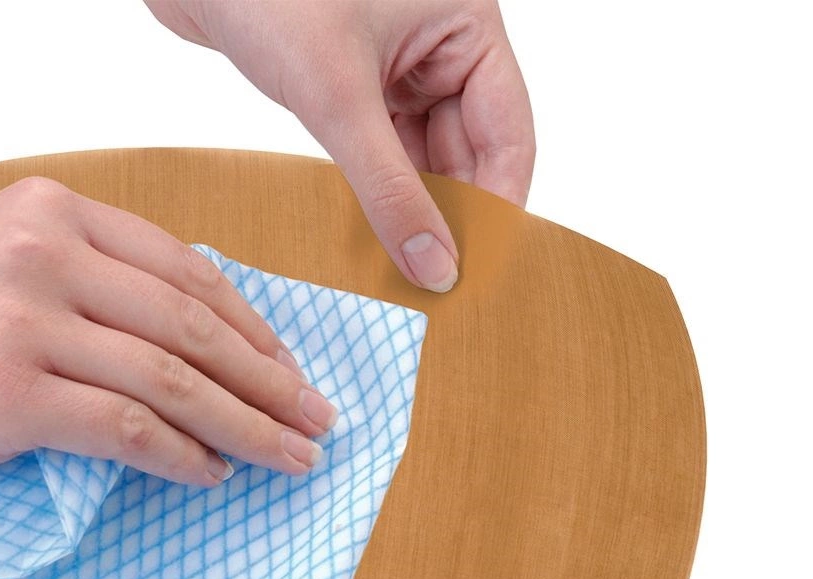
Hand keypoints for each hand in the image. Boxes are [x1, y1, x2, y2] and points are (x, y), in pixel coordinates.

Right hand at [0, 177, 335, 488]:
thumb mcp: (1, 273)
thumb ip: (91, 291)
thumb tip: (195, 353)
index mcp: (53, 210)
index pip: (187, 272)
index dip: (255, 328)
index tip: (293, 371)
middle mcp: (43, 250)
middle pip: (194, 325)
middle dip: (272, 382)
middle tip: (318, 421)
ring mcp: (22, 318)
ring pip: (174, 379)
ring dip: (247, 427)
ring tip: (290, 459)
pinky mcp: (3, 391)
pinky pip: (127, 428)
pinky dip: (183, 457)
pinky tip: (214, 477)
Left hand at [146, 0, 534, 292]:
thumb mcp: (338, 98)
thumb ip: (389, 190)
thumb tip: (434, 268)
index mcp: (467, 23)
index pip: (507, 136)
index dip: (496, 209)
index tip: (475, 273)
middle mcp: (439, 43)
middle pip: (467, 152)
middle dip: (451, 218)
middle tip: (435, 285)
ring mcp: (395, 64)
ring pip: (422, 157)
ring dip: (412, 211)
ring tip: (404, 272)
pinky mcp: (350, 83)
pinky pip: (381, 151)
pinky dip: (376, 193)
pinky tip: (372, 237)